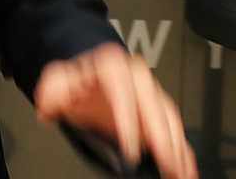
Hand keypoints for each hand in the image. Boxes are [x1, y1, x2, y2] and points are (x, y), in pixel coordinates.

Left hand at [34, 42, 196, 178]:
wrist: (93, 74)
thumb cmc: (81, 81)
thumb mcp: (60, 79)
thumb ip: (53, 89)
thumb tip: (48, 103)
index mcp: (113, 68)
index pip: (124, 94)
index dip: (129, 123)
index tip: (131, 149)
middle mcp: (137, 79)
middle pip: (154, 107)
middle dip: (162, 138)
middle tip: (165, 163)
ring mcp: (152, 94)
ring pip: (169, 118)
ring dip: (176, 147)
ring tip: (179, 172)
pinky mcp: (161, 111)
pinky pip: (175, 130)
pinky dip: (183, 150)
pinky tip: (187, 169)